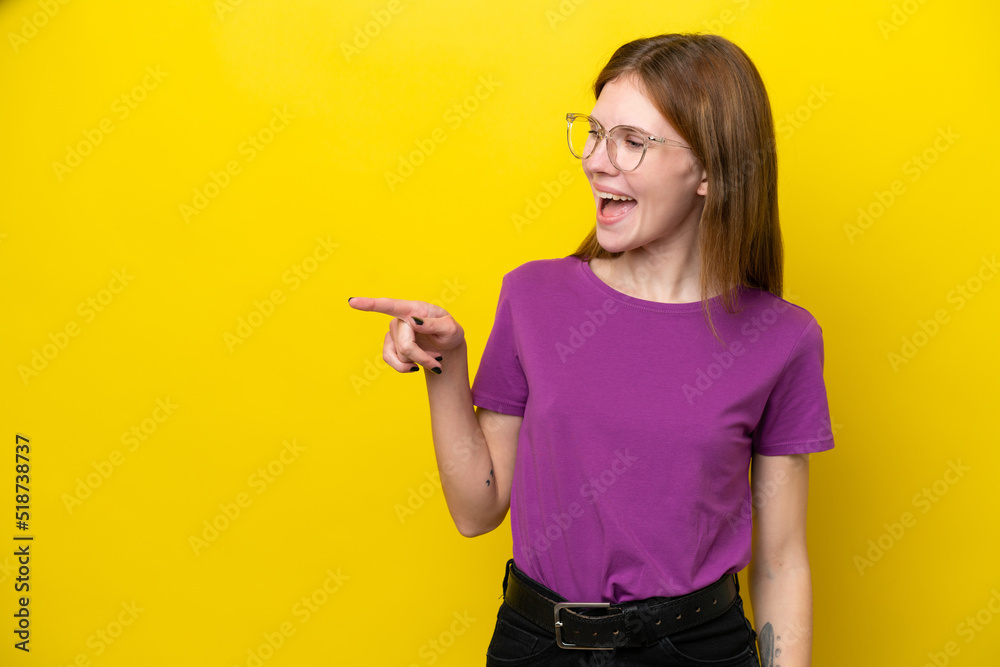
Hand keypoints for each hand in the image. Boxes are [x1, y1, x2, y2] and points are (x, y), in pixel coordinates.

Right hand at [347, 297, 464, 373]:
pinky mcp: (390, 346)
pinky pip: (391, 361)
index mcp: (414, 309)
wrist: (446, 347)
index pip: (389, 305)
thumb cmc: (449, 333)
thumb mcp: (451, 328)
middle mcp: (400, 318)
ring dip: (418, 362)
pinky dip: (406, 368)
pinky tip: (416, 365)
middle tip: (438, 361)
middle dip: (423, 358)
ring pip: (400, 356)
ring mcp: (393, 332)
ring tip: (432, 358)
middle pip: (406, 346)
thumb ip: (434, 324)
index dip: (370, 304)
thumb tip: (413, 321)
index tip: (352, 301)